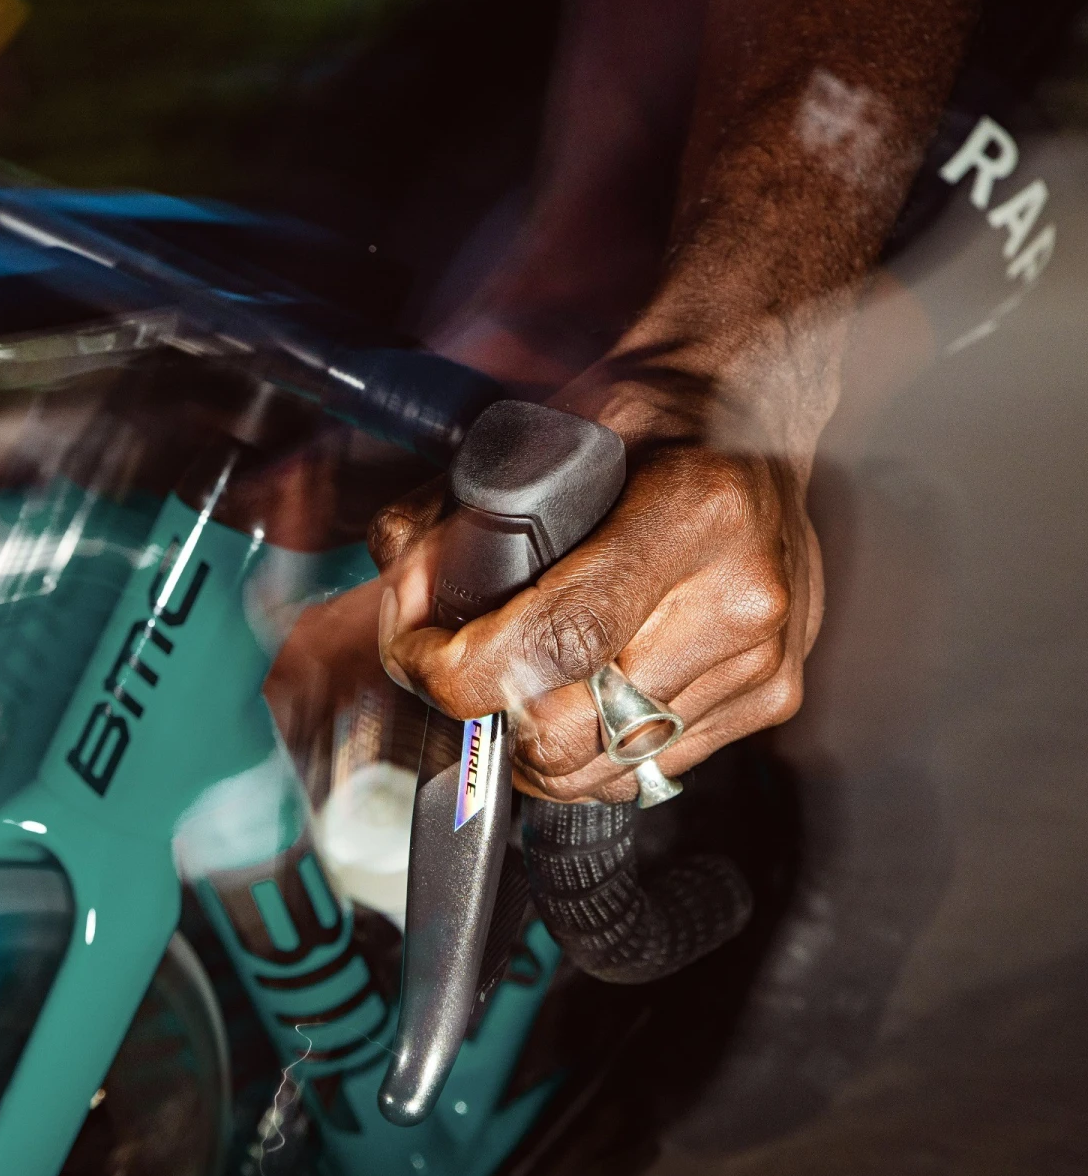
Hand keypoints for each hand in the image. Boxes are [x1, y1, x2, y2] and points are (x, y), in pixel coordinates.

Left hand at [370, 329, 832, 803]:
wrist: (754, 405)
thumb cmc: (648, 416)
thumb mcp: (541, 431)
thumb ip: (453, 509)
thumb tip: (402, 588)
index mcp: (694, 513)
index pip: (562, 641)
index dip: (463, 672)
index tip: (417, 654)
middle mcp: (740, 595)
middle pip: (576, 729)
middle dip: (486, 713)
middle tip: (454, 666)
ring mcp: (763, 656)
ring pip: (607, 768)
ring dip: (536, 744)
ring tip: (514, 684)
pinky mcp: (772, 697)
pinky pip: (651, 770)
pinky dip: (595, 751)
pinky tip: (577, 697)